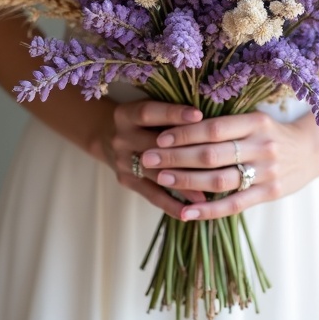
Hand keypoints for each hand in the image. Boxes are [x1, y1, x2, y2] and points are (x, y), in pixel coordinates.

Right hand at [92, 99, 204, 217]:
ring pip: (155, 174)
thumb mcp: (148, 107)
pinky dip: (171, 204)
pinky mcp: (127, 181)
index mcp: (126, 114)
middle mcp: (121, 138)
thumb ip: (170, 109)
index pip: (149, 113)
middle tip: (212, 158)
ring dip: (182, 184)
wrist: (106, 134)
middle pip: (153, 146)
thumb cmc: (141, 118)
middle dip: (183, 152)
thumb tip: (207, 115)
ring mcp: (122, 162)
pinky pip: (151, 195)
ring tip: (207, 193)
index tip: (199, 115)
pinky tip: (190, 212)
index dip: (173, 113)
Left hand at [139, 111, 318, 220]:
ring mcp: (267, 171)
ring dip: (186, 181)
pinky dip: (208, 210)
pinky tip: (185, 213)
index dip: (185, 133)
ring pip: (219, 180)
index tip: (159, 136)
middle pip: (211, 154)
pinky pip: (234, 204)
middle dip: (176, 157)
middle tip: (147, 158)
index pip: (213, 127)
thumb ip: (226, 124)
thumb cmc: (272, 132)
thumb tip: (181, 124)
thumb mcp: (254, 119)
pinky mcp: (270, 193)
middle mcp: (261, 145)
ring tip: (161, 179)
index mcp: (255, 122)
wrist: (311, 150)